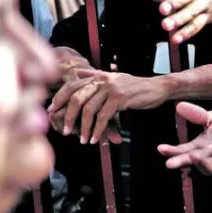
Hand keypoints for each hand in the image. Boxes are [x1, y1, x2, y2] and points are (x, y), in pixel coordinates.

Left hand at [48, 69, 168, 143]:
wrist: (159, 87)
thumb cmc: (137, 86)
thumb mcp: (115, 78)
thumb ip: (97, 76)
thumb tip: (78, 73)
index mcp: (99, 75)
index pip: (72, 84)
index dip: (60, 98)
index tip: (52, 110)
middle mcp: (103, 79)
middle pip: (77, 98)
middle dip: (68, 116)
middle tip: (65, 130)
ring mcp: (111, 88)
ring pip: (89, 110)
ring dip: (83, 128)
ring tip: (82, 139)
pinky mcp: (120, 99)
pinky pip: (103, 117)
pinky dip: (97, 130)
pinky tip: (95, 138)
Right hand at [157, 103, 211, 175]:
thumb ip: (197, 115)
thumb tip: (179, 105)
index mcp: (201, 147)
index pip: (184, 150)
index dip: (172, 151)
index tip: (160, 148)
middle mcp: (210, 157)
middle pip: (194, 161)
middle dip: (182, 162)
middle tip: (169, 164)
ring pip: (211, 167)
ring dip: (203, 164)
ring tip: (194, 157)